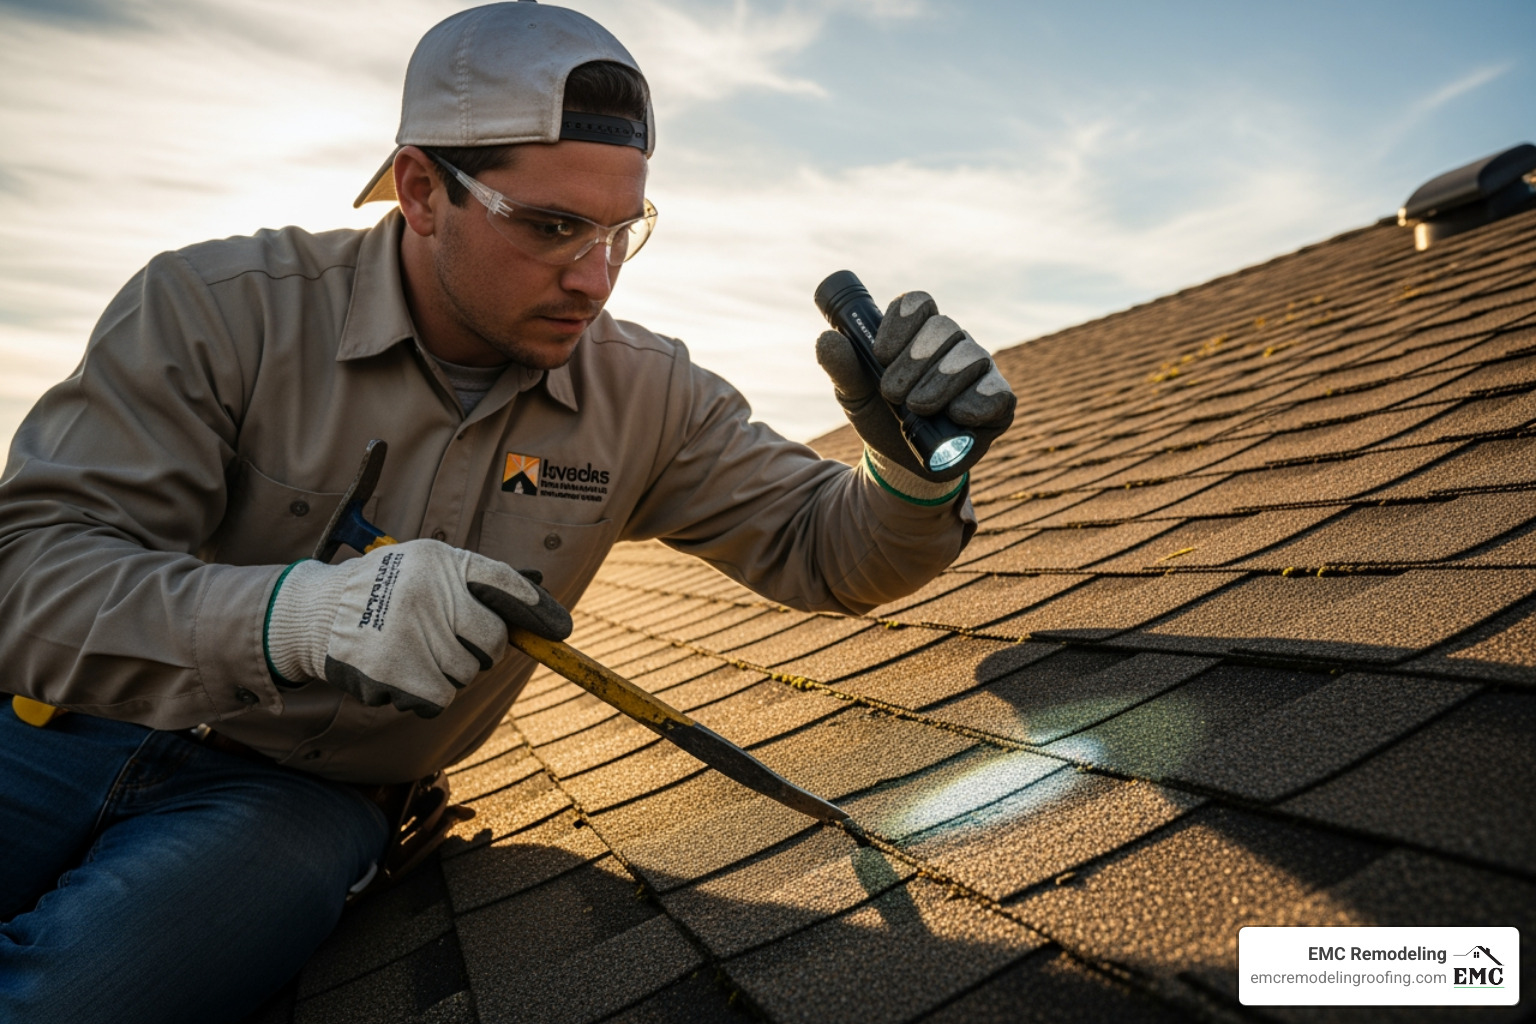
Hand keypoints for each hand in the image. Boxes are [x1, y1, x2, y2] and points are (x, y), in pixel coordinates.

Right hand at [264, 539, 571, 717]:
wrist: (316, 614)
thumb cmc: (384, 589)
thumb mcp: (428, 565)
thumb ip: (479, 577)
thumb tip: (538, 586)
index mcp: (440, 560)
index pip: (504, 582)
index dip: (537, 608)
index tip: (561, 629)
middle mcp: (428, 592)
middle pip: (492, 640)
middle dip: (482, 650)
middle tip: (449, 643)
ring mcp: (411, 632)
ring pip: (466, 673)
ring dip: (448, 673)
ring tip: (413, 652)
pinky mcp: (394, 671)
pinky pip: (440, 698)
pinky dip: (426, 695)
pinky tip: (401, 674)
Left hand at [816, 291, 1014, 483]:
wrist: (903, 463)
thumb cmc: (882, 418)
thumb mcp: (855, 395)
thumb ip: (842, 368)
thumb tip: (827, 339)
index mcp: (919, 333)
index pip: (918, 304)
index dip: (900, 323)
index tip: (880, 355)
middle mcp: (953, 344)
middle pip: (943, 327)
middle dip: (914, 359)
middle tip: (892, 393)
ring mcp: (979, 371)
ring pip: (970, 356)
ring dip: (940, 380)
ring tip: (917, 407)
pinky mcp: (998, 403)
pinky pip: (999, 391)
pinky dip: (977, 400)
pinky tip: (955, 413)